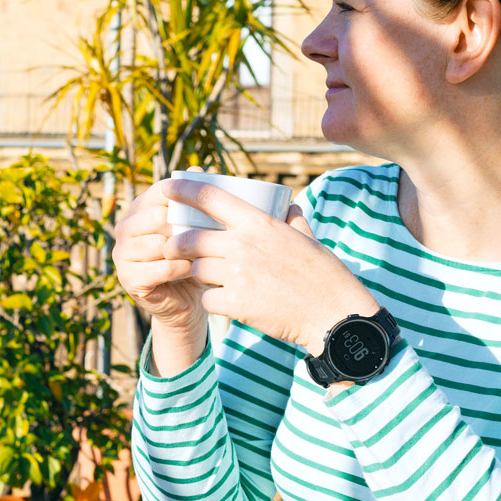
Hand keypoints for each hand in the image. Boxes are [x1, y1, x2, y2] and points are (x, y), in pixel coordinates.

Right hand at [112, 179, 205, 334]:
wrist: (188, 300)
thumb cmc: (193, 257)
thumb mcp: (197, 226)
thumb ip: (195, 199)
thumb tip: (198, 168)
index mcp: (138, 208)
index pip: (159, 191)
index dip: (185, 198)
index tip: (209, 207)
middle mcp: (125, 227)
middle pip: (158, 216)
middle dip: (185, 227)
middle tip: (207, 236)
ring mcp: (122, 253)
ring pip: (158, 243)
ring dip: (184, 250)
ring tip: (200, 255)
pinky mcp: (128, 279)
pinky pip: (160, 268)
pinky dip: (181, 269)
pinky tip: (192, 270)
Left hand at [164, 178, 379, 353]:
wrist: (333, 313)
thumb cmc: (324, 275)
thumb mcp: (309, 239)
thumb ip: (294, 220)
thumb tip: (290, 206)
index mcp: (259, 224)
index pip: (210, 197)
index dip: (183, 190)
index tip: (168, 186)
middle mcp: (243, 246)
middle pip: (190, 239)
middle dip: (176, 244)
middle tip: (174, 249)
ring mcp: (238, 276)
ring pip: (196, 270)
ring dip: (198, 274)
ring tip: (209, 279)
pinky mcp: (236, 304)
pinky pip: (207, 300)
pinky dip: (212, 302)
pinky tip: (225, 303)